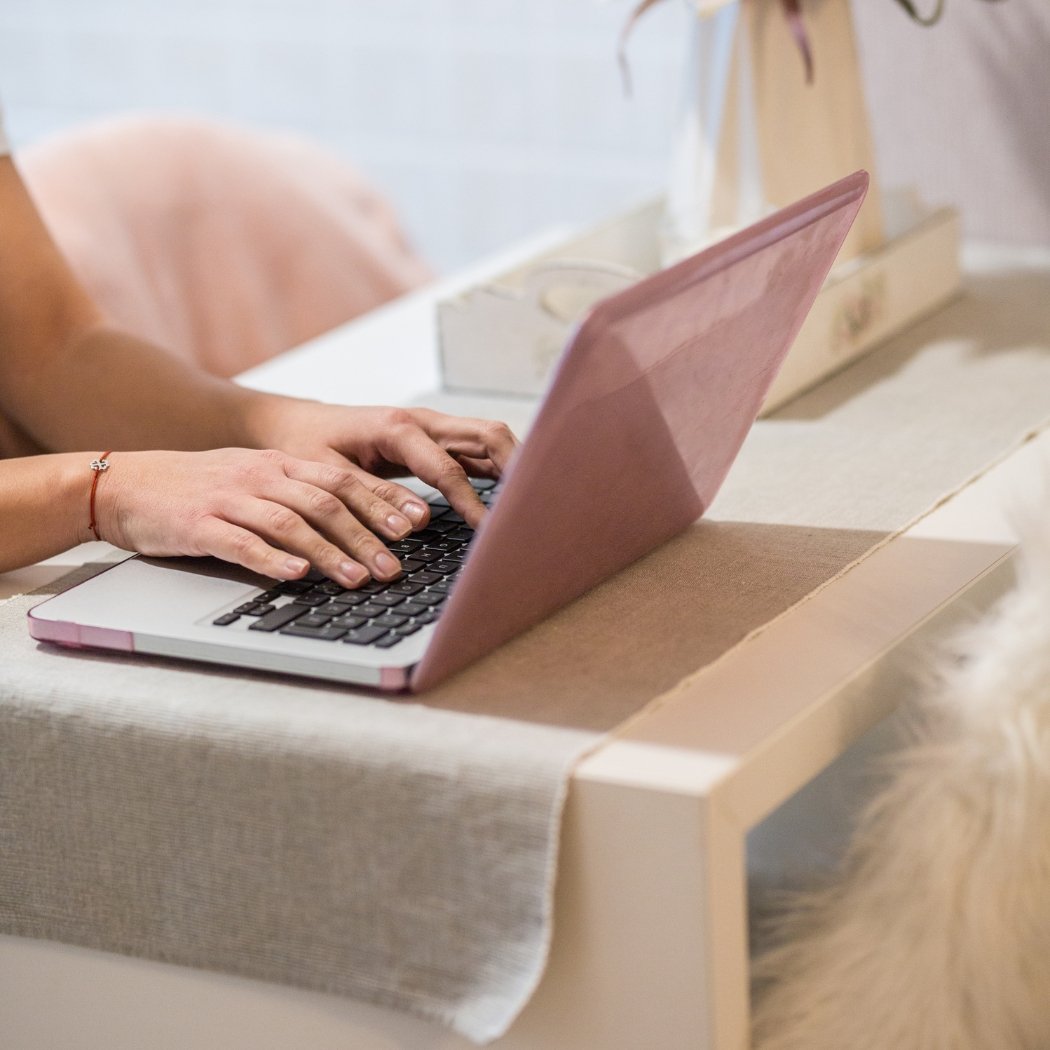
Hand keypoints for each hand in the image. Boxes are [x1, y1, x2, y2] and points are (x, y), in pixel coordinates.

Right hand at [94, 447, 442, 586]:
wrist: (127, 484)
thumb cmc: (201, 489)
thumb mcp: (257, 481)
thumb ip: (302, 497)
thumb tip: (361, 525)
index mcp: (281, 465)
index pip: (345, 480)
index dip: (384, 502)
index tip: (418, 525)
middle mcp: (261, 476)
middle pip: (326, 502)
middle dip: (368, 535)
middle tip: (397, 566)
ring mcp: (229, 499)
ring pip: (291, 523)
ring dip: (330, 552)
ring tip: (359, 578)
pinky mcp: (199, 524)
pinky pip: (240, 542)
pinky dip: (272, 559)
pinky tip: (297, 575)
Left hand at [245, 401, 519, 528]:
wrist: (298, 424)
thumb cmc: (308, 447)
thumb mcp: (330, 478)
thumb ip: (372, 498)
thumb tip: (416, 523)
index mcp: (397, 428)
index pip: (449, 468)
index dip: (472, 502)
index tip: (489, 531)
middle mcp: (424, 421)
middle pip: (488, 435)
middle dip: (516, 468)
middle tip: (532, 508)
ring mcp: (434, 428)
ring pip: (490, 439)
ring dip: (515, 466)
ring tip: (532, 503)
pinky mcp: (436, 439)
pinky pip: (478, 450)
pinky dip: (499, 470)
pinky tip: (511, 496)